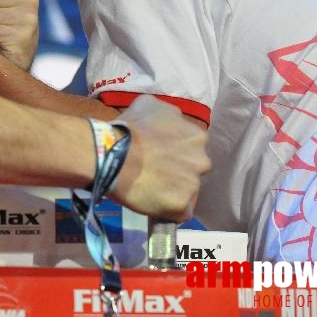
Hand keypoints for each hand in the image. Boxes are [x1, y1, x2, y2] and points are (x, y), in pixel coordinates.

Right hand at [109, 95, 209, 221]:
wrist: (113, 154)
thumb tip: (170, 120)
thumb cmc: (129, 128)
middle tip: (153, 172)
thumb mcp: (150, 104)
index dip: (174, 152)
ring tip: (149, 189)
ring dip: (172, 191)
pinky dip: (167, 210)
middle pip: (192, 170)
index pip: (191, 148)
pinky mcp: (181, 206)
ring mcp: (193, 185)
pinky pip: (178, 212)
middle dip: (177, 171)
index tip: (158, 155)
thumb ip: (168, 114)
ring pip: (186, 192)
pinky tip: (152, 203)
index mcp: (197, 136)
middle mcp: (202, 161)